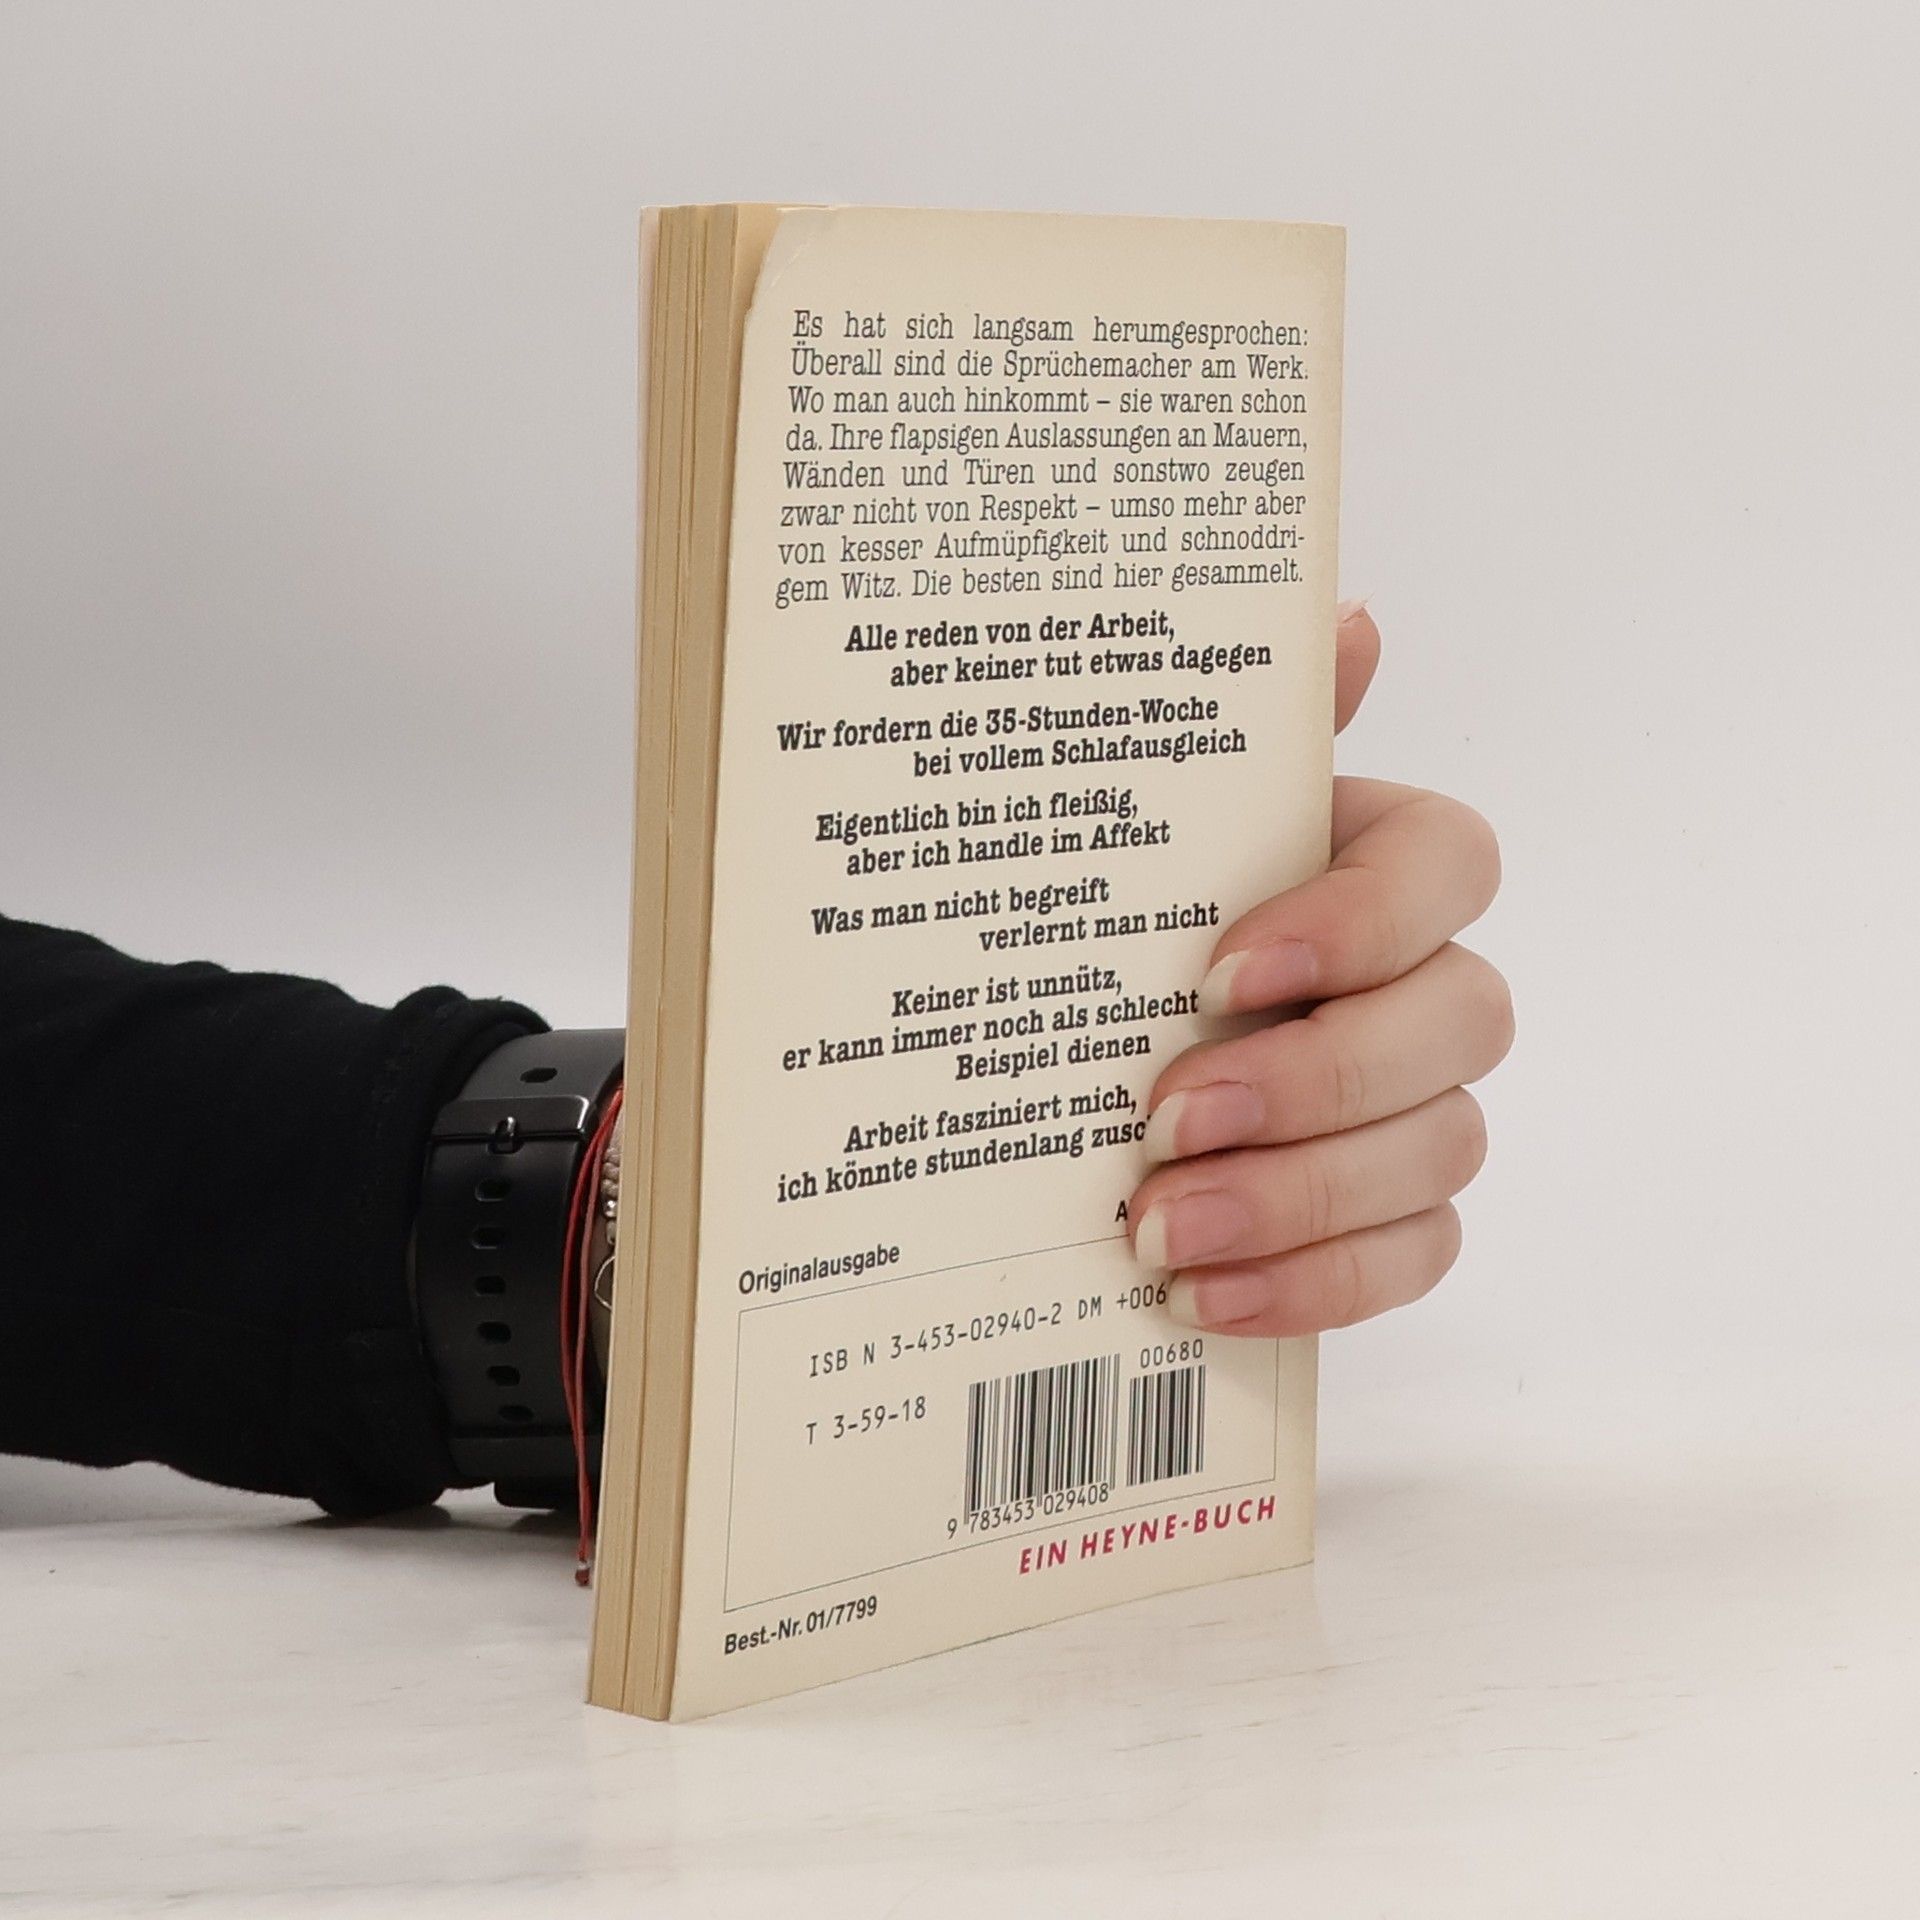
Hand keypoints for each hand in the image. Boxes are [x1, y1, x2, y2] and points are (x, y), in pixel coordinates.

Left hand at [1125, 601, 1511, 1334]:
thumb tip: (1347, 613)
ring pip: (1444, 1153)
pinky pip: (1416, 1258)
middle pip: (1462, 1023)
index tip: (1220, 971)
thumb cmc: (1131, 914)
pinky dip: (1318, 1285)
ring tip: (1160, 1231)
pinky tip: (1205, 1295)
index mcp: (1380, 865)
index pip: (1449, 867)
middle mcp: (1426, 981)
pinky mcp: (1397, 1215)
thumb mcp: (1150, 817)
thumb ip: (1241, 731)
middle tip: (1167, 1121)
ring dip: (1303, 1199)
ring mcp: (1423, 1106)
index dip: (1358, 921)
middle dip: (1318, 1080)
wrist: (1089, 1047)